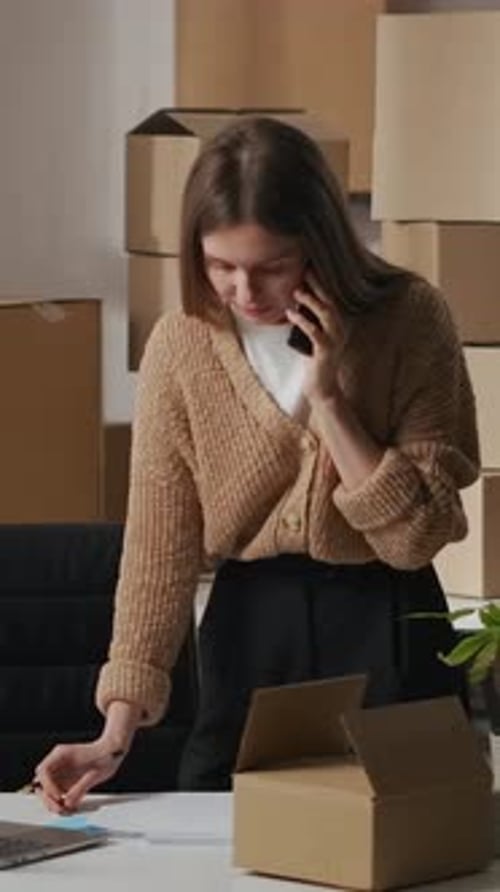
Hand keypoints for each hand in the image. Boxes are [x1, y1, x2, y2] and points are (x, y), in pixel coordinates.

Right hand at [34, 738, 127, 812]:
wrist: (112, 753)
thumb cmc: (106, 755)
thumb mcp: (95, 772)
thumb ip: (80, 788)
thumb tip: (67, 803)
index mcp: (61, 754)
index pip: (44, 770)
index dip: (48, 785)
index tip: (60, 796)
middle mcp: (58, 764)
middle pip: (42, 783)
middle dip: (49, 798)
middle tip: (61, 808)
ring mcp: (61, 773)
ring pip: (47, 792)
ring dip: (54, 804)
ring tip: (67, 811)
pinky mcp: (67, 782)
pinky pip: (58, 796)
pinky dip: (63, 804)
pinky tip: (72, 808)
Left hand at [286, 277, 347, 406]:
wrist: (322, 387)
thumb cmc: (314, 361)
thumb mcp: (311, 337)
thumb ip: (309, 320)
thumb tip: (296, 300)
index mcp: (337, 324)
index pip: (330, 299)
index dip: (321, 284)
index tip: (309, 267)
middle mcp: (340, 329)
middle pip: (330, 301)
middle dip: (318, 285)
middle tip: (305, 270)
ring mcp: (335, 340)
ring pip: (326, 314)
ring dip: (311, 301)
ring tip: (297, 291)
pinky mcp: (326, 351)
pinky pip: (315, 332)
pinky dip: (302, 321)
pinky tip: (290, 314)